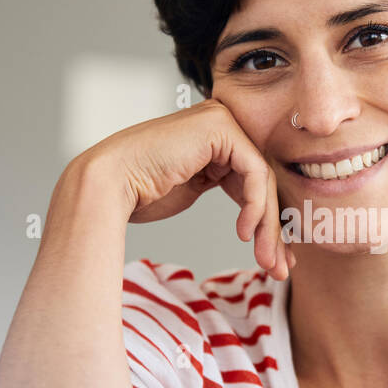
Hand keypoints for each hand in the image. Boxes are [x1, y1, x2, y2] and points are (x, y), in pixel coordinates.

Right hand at [73, 99, 293, 279]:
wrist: (108, 186)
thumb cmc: (139, 193)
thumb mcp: (193, 190)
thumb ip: (226, 188)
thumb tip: (259, 218)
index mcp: (214, 137)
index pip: (253, 180)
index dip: (267, 222)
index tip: (275, 259)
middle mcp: (221, 123)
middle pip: (262, 181)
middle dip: (273, 229)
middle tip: (280, 267)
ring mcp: (221, 121)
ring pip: (263, 180)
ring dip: (268, 226)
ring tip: (266, 260)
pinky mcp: (220, 128)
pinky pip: (255, 172)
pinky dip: (255, 206)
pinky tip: (244, 233)